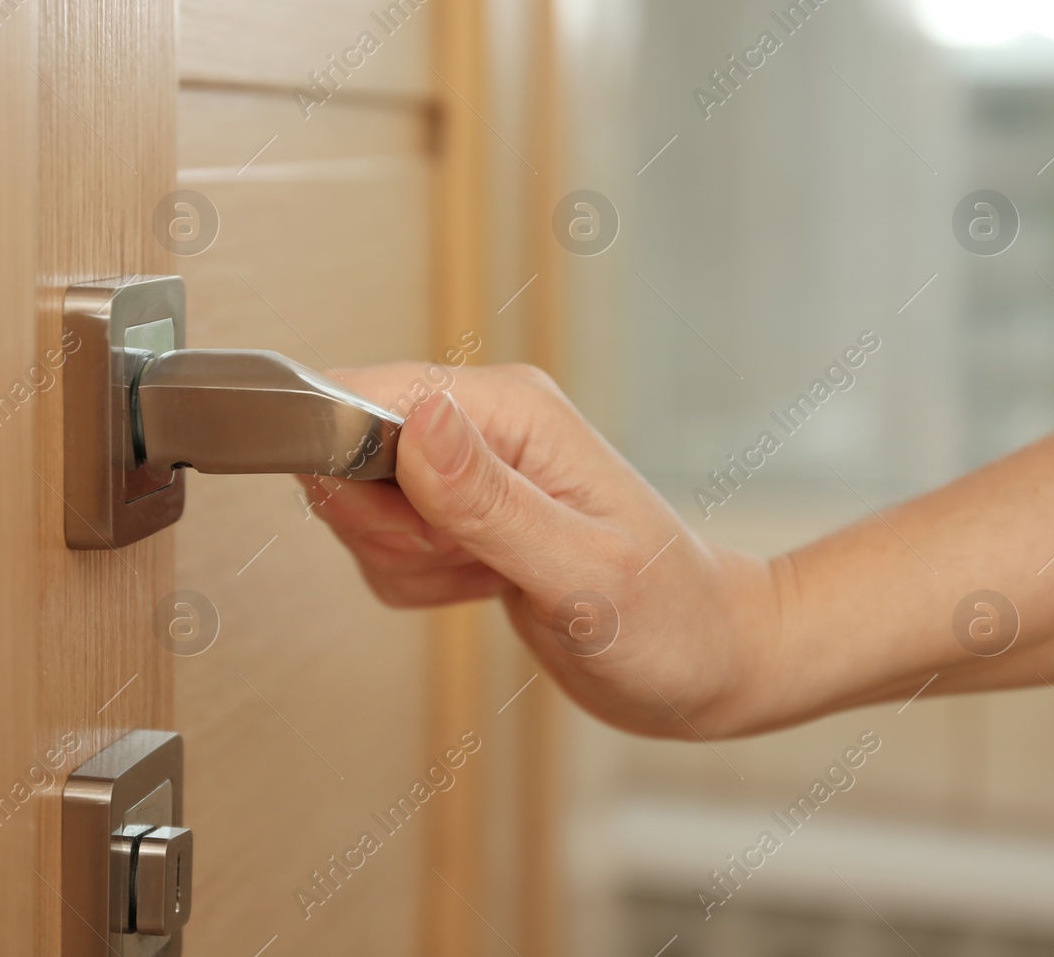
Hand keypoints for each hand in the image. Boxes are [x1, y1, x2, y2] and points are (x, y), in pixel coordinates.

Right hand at [301, 363, 783, 738]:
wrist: (704, 660)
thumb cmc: (670, 621)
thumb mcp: (581, 572)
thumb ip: (489, 502)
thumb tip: (418, 422)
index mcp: (513, 409)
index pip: (370, 392)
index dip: (351, 461)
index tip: (408, 528)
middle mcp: (484, 424)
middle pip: (350, 453)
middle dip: (386, 530)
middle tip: (463, 562)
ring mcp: (469, 467)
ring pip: (361, 506)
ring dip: (405, 561)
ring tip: (486, 578)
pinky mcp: (459, 511)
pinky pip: (385, 544)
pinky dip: (417, 581)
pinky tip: (481, 587)